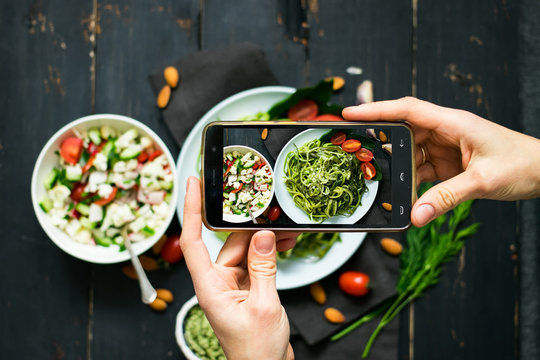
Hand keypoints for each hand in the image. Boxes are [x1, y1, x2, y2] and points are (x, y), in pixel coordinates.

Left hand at [180, 176, 295, 359]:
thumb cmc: (256, 350)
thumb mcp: (264, 305)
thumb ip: (263, 267)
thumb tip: (263, 235)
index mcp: (209, 287)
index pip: (193, 241)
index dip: (192, 209)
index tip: (193, 184)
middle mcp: (217, 283)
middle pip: (229, 243)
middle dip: (251, 228)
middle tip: (272, 213)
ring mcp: (231, 286)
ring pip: (245, 251)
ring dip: (265, 242)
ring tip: (286, 233)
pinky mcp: (245, 289)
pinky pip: (254, 263)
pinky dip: (268, 254)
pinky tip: (284, 246)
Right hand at [343, 97, 539, 225]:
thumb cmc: (524, 164)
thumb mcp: (483, 180)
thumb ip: (447, 198)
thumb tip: (416, 215)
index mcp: (454, 123)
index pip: (407, 110)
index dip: (377, 110)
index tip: (351, 113)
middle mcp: (446, 132)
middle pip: (403, 131)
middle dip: (380, 141)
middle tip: (356, 152)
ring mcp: (446, 148)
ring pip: (410, 154)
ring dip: (398, 169)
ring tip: (381, 181)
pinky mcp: (449, 164)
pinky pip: (422, 171)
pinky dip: (413, 184)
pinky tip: (409, 196)